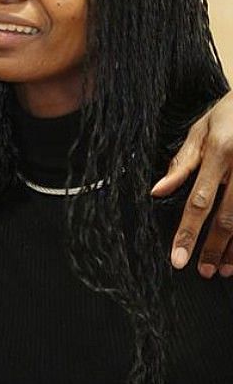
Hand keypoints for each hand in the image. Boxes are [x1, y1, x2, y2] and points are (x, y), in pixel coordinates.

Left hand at [151, 90, 232, 277]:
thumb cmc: (231, 112)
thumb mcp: (201, 128)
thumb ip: (182, 162)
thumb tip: (157, 191)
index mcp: (221, 152)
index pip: (199, 200)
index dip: (187, 231)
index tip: (176, 256)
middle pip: (227, 218)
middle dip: (213, 248)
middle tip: (201, 271)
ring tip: (224, 270)